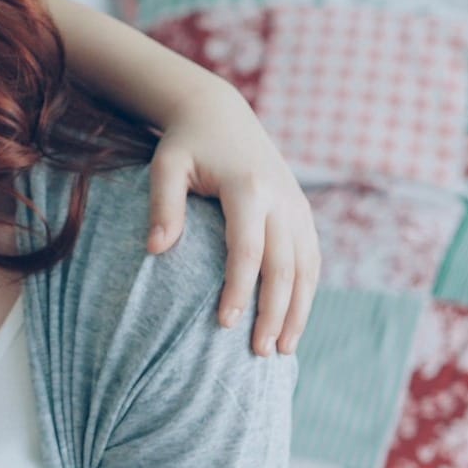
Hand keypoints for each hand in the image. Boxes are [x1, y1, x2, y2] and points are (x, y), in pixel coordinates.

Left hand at [149, 81, 319, 355]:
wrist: (220, 114)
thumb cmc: (185, 143)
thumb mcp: (166, 165)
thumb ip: (163, 206)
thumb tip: (156, 250)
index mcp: (249, 187)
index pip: (248, 250)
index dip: (239, 290)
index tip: (225, 325)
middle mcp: (281, 198)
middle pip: (284, 266)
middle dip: (274, 312)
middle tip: (260, 353)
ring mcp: (297, 205)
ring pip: (307, 267)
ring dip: (298, 310)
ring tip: (283, 350)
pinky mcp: (302, 211)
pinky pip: (312, 258)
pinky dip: (307, 292)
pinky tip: (294, 321)